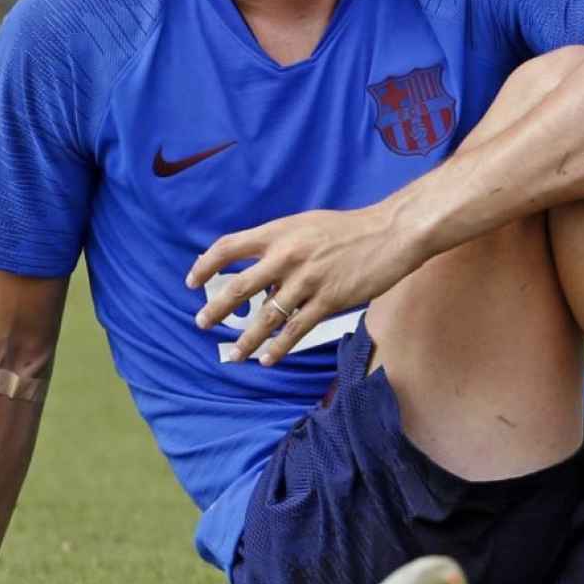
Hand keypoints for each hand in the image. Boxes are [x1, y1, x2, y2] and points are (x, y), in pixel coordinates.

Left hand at [185, 206, 425, 365]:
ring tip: (234, 355)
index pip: (228, 247)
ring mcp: (307, 280)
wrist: (390, 233)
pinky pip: (295, 330)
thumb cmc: (350, 229)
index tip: (192, 282)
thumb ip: (280, 243)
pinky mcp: (328, 300)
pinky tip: (268, 359)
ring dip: (245, 338)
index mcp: (279, 233)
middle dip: (216, 308)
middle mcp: (287, 256)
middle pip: (239, 286)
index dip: (205, 265)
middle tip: (202, 323)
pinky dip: (278, 347)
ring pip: (265, 316)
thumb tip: (256, 267)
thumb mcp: (306, 224)